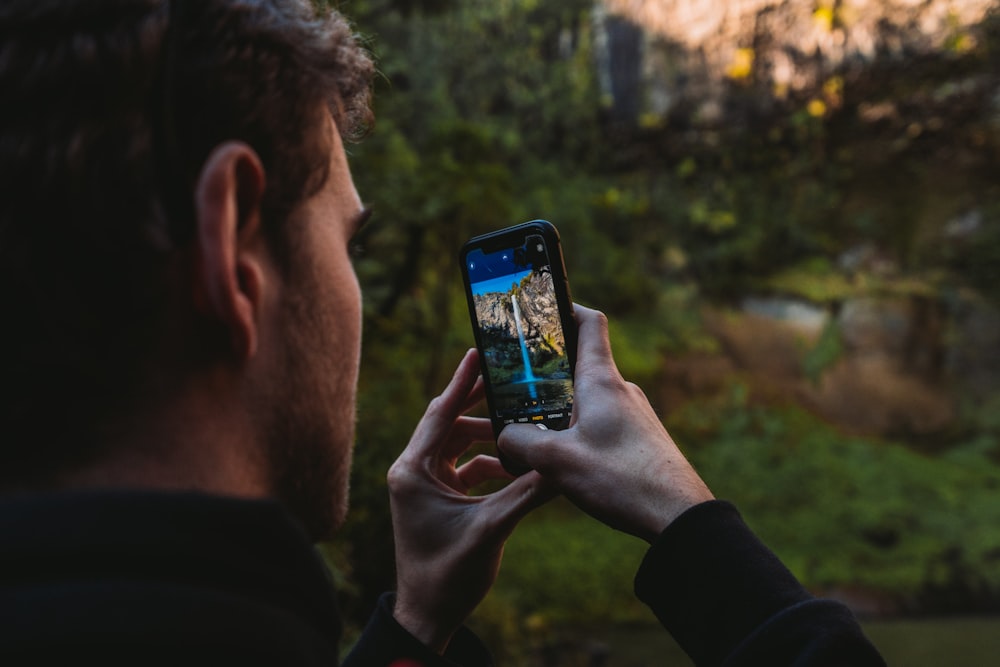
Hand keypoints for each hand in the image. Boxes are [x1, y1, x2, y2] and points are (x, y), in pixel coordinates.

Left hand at [388, 349, 553, 652]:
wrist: (429, 615)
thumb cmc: (448, 575)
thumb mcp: (491, 529)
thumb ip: (527, 493)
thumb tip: (562, 465)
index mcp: (413, 470)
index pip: (440, 413)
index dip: (462, 382)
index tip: (479, 351)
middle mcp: (413, 471)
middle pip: (449, 423)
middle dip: (480, 404)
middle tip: (509, 380)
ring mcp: (424, 485)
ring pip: (458, 445)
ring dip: (488, 437)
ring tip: (520, 423)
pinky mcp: (436, 498)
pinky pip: (463, 468)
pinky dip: (488, 463)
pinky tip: (516, 464)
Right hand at [498, 305, 713, 542]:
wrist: (679, 516)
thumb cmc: (620, 479)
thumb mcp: (556, 461)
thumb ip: (521, 440)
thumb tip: (507, 435)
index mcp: (601, 381)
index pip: (589, 323)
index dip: (566, 308)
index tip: (544, 306)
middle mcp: (621, 391)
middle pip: (581, 366)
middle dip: (549, 373)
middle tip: (517, 385)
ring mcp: (634, 416)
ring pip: (590, 401)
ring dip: (562, 410)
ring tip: (535, 431)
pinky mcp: (640, 440)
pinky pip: (603, 425)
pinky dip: (580, 432)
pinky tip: (566, 460)